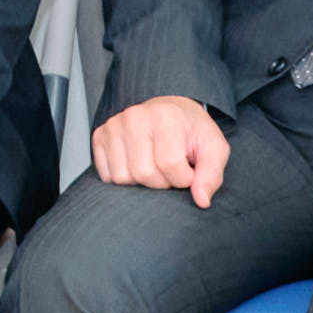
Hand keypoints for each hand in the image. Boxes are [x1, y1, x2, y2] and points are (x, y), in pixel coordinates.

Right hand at [93, 93, 229, 201]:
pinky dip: (125, 178)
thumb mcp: (213, 149)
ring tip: (154, 166)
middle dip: (162, 182)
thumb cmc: (192, 133)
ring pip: (122, 178)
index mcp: (166, 116)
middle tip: (171, 170)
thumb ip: (211, 175)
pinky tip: (137, 164)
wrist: (170, 111)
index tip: (189, 170)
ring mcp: (114, 125)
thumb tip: (201, 201)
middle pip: (143, 173)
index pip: (169, 164)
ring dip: (141, 183)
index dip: (183, 178)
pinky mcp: (100, 135)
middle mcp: (135, 116)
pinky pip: (107, 176)